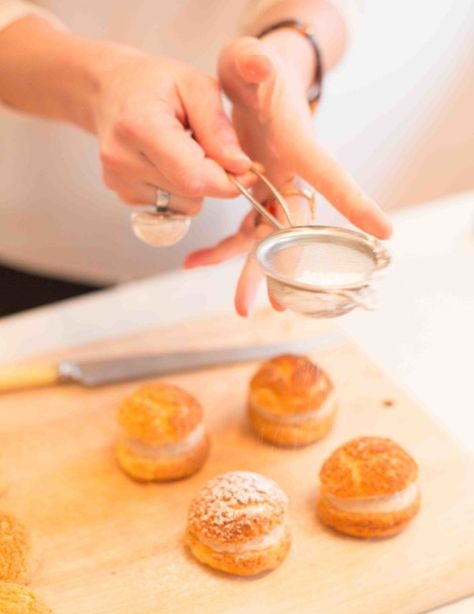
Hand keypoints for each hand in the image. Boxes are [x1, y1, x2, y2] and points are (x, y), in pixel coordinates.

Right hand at [93, 48, 255, 212]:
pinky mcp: (122, 194)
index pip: (194, 176)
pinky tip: (167, 161)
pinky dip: (179, 189)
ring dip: (196, 184)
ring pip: (185, 205)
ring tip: (182, 150)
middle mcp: (123, 158)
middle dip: (215, 178)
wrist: (108, 89)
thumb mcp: (195, 86)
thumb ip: (218, 128)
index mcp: (140, 125)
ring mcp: (119, 180)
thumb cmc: (152, 83)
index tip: (247, 169)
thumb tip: (240, 167)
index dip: (228, 180)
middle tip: (212, 148)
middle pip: (192, 193)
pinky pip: (171, 206)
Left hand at [185, 36, 391, 314]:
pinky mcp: (253, 195)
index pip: (331, 176)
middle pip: (294, 227)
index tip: (384, 231)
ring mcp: (273, 189)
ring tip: (241, 306)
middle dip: (284, 267)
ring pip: (266, 238)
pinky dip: (221, 249)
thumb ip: (253, 61)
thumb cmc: (255, 71)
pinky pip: (240, 230)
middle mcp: (291, 175)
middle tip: (280, 304)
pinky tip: (197, 262)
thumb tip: (258, 60)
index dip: (357, 202)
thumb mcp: (249, 60)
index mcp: (297, 147)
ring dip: (252, 271)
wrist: (249, 81)